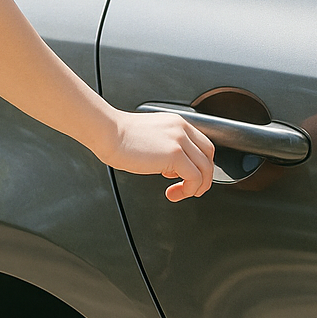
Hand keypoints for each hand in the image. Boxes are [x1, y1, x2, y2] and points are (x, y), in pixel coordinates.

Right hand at [98, 110, 215, 201]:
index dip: (200, 163)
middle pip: (208, 156)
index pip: (202, 144)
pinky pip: (194, 177)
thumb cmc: (120, 137)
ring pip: (205, 168)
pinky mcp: (175, 154)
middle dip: (204, 176)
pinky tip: (173, 192)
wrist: (108, 132)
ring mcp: (180, 141)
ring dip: (197, 186)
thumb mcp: (151, 137)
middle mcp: (182, 129)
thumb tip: (172, 168)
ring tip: (182, 194)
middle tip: (192, 189)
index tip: (189, 176)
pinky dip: (188, 190)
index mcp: (177, 124)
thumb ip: (166, 148)